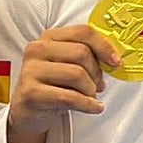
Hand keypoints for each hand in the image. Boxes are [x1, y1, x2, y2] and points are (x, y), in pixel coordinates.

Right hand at [6, 25, 121, 141]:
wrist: (27, 110)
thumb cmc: (52, 84)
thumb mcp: (66, 64)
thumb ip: (85, 54)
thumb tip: (113, 58)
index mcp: (49, 37)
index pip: (82, 32)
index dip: (103, 46)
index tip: (115, 61)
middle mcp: (37, 49)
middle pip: (81, 53)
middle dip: (97, 72)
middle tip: (100, 85)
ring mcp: (31, 70)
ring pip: (77, 75)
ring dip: (91, 90)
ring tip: (91, 96)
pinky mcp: (30, 92)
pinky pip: (68, 97)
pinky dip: (87, 104)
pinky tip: (95, 108)